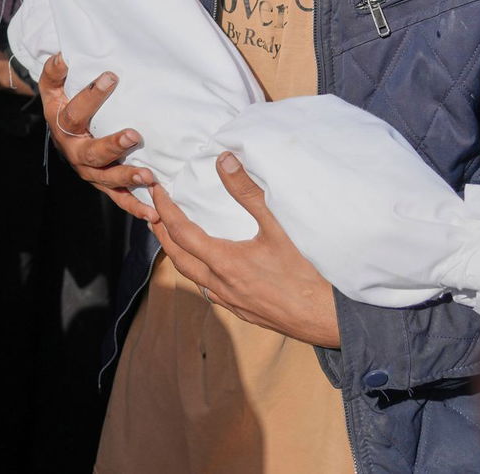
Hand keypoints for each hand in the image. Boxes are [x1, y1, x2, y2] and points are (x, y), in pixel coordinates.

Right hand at [39, 54, 157, 222]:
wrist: (59, 132)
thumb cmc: (62, 104)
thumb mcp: (52, 87)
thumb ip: (55, 72)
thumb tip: (63, 55)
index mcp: (62, 126)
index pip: (75, 112)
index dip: (91, 95)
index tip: (111, 77)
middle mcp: (74, 152)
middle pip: (90, 153)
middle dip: (111, 146)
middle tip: (133, 135)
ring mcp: (89, 171)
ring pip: (106, 178)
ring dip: (127, 177)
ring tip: (148, 176)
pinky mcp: (102, 182)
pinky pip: (118, 197)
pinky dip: (135, 206)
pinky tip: (152, 212)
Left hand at [149, 151, 339, 346]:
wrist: (325, 318)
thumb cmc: (305, 272)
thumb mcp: (277, 226)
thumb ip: (249, 192)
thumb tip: (224, 161)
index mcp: (224, 261)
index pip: (181, 231)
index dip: (165, 209)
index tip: (155, 192)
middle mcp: (220, 284)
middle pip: (178, 257)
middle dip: (162, 233)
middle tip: (154, 214)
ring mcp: (231, 301)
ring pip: (193, 277)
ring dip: (179, 255)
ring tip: (174, 237)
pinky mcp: (243, 311)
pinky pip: (210, 291)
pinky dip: (199, 274)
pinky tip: (208, 268)